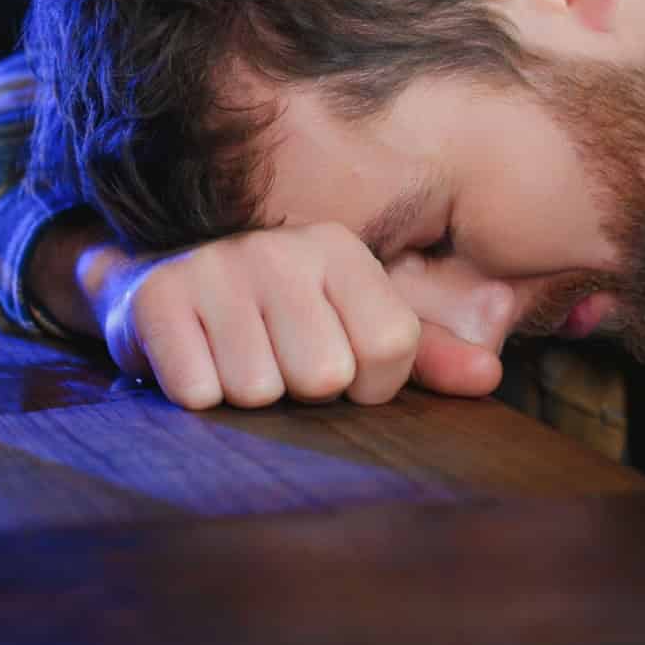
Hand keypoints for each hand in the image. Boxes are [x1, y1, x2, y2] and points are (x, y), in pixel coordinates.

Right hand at [84, 223, 513, 409]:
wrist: (155, 285)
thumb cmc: (271, 317)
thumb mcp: (348, 324)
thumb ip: (422, 353)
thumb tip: (488, 376)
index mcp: (339, 249)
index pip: (390, 347)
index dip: (367, 385)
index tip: (339, 370)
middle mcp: (280, 248)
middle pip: (324, 375)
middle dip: (300, 392)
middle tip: (274, 362)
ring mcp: (215, 267)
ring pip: (259, 389)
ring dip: (244, 395)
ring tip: (231, 358)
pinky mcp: (157, 298)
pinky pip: (200, 391)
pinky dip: (198, 396)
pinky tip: (194, 361)